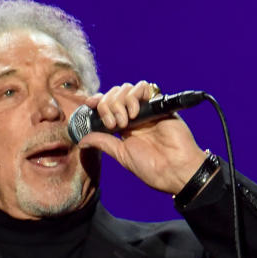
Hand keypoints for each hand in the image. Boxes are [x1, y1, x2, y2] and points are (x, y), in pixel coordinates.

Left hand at [76, 81, 207, 194]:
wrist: (174, 169)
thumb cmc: (151, 167)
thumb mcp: (121, 155)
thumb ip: (103, 143)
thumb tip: (82, 139)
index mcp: (124, 127)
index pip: (106, 106)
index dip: (97, 102)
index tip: (89, 104)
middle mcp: (134, 115)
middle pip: (113, 94)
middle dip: (107, 106)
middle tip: (113, 125)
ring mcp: (146, 109)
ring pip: (126, 89)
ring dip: (119, 102)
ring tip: (125, 122)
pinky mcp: (159, 105)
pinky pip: (145, 87)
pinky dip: (134, 96)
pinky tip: (134, 113)